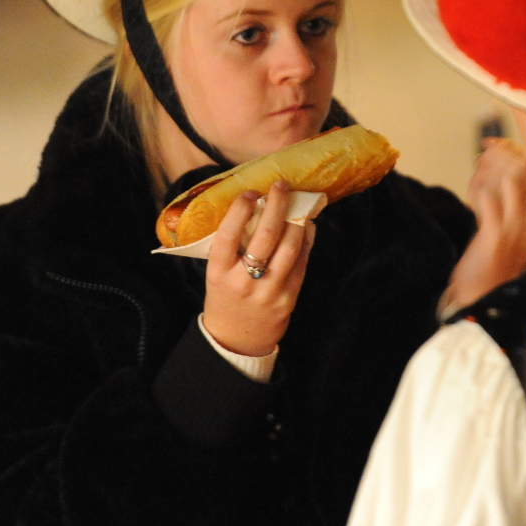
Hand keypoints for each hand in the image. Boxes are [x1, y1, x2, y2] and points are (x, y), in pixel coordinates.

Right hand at [202, 181, 314, 356]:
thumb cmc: (225, 296)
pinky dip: (306, 240)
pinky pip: (301, 263)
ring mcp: (268, 291)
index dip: (240, 211)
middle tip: (281, 186)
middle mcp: (243, 282)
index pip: (228, 236)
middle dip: (276, 205)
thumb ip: (232, 247)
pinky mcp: (288, 298)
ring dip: (296, 220)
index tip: (250, 192)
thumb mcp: (218, 273)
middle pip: (265, 236)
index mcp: (218, 273)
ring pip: (289, 248)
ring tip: (298, 202)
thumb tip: (257, 206)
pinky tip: (307, 226)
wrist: (236, 340)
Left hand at [443, 139, 525, 312]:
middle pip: (522, 167)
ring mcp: (517, 226)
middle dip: (498, 155)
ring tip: (476, 174)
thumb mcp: (512, 222)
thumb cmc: (496, 254)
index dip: (510, 150)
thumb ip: (508, 192)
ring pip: (508, 177)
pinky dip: (475, 188)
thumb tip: (496, 155)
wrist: (484, 292)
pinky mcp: (495, 234)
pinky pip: (486, 196)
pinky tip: (470, 195)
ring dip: (487, 170)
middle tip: (480, 157)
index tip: (491, 144)